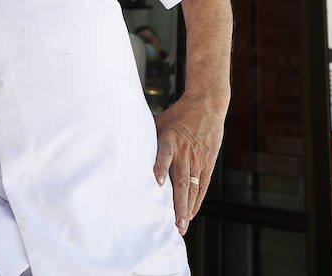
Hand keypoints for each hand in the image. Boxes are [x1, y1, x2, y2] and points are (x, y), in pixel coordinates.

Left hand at [153, 93, 226, 234]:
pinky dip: (197, 200)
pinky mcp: (208, 162)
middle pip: (182, 181)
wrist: (206, 104)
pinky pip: (202, 185)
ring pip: (193, 188)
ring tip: (182, 226)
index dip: (161, 168)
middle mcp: (185, 152)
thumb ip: (147, 137)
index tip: (157, 183)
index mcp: (170, 140)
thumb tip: (123, 144)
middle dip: (178, 205)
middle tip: (174, 224)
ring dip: (187, 208)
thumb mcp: (160, 121)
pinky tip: (191, 213)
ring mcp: (198, 159)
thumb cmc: (178, 114)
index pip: (164, 155)